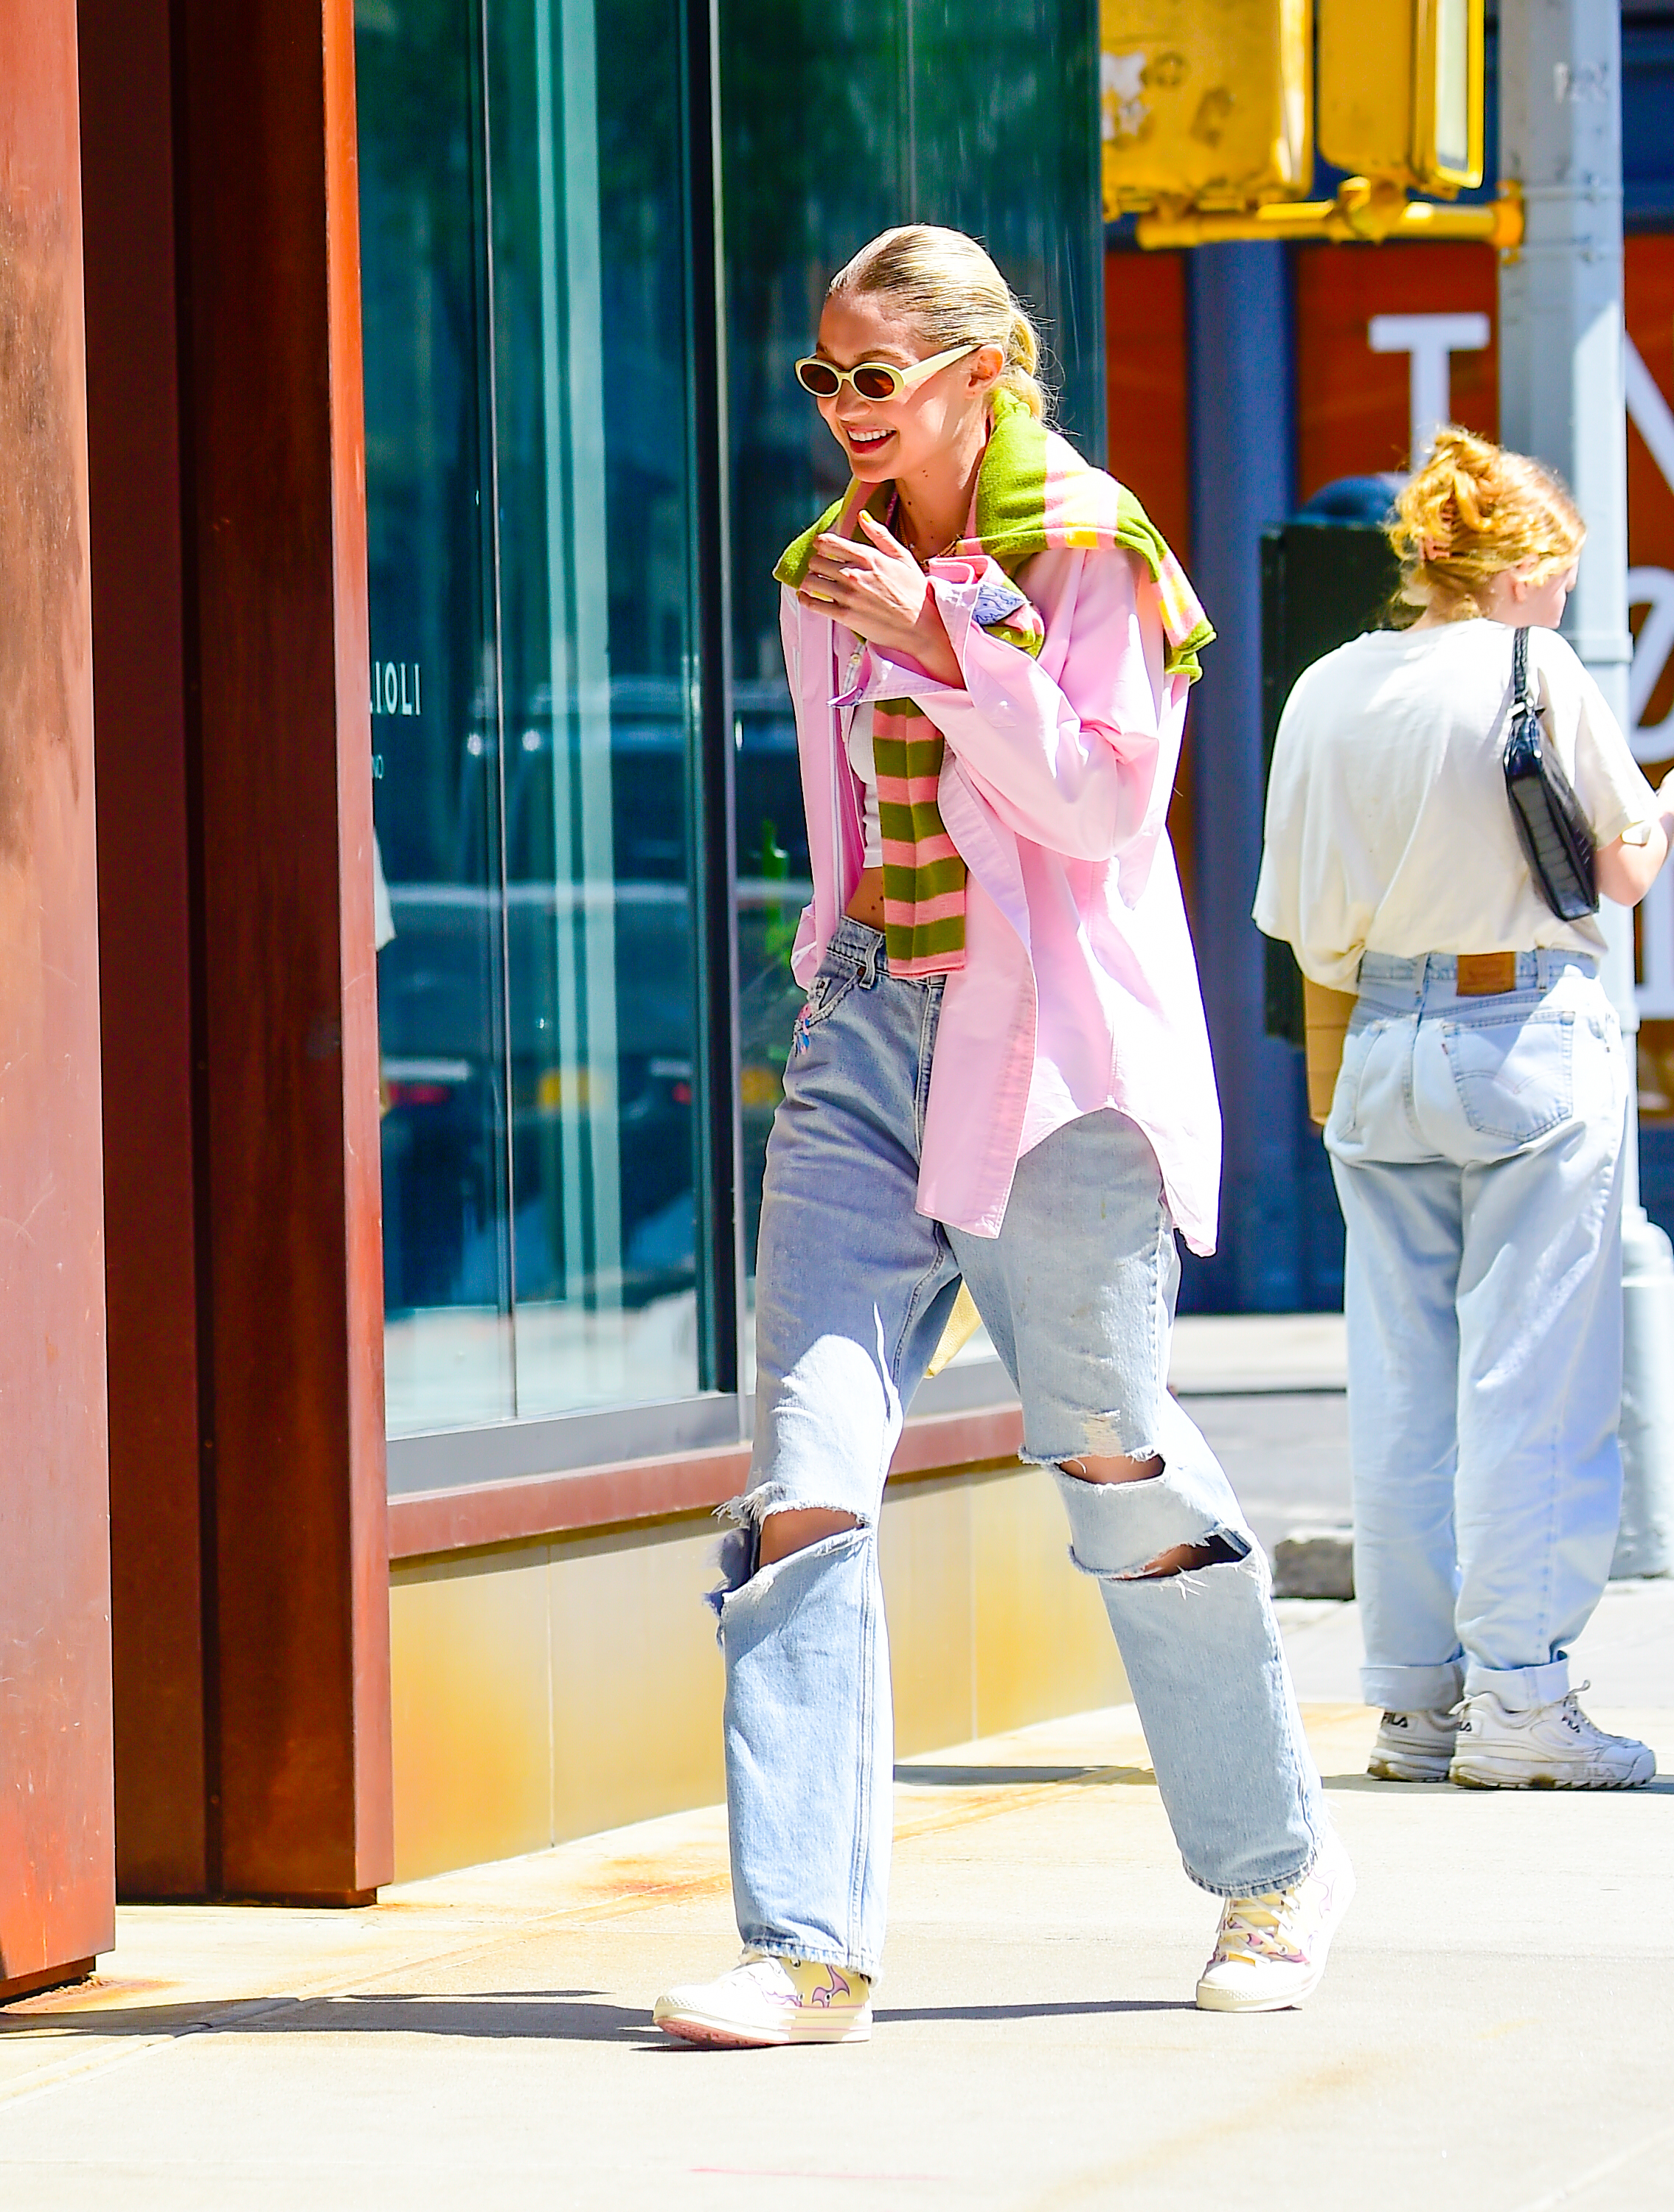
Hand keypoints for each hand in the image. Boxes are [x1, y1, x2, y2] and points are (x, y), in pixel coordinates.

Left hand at [798, 509, 962, 686]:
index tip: (821, 546)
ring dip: (810, 580)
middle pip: (817, 561)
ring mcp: (848, 596)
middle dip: (816, 561)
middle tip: (820, 566)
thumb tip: (862, 516)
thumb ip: (880, 535)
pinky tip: (806, 596)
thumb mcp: (903, 557)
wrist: (921, 626)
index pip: (829, 542)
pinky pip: (814, 605)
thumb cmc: (915, 592)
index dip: (821, 543)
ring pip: (812, 581)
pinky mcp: (844, 616)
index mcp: (868, 557)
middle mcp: (854, 574)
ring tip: (814, 581)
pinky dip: (806, 599)